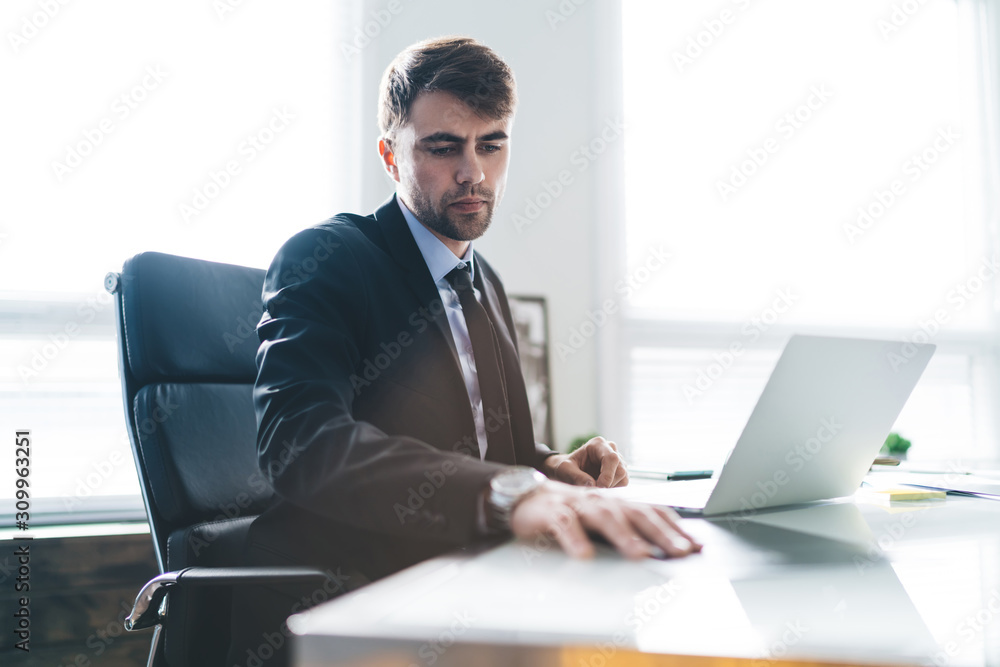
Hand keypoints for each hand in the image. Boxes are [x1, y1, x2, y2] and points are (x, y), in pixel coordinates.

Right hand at [509, 481, 701, 559]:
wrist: (526, 497)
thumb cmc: (571, 514)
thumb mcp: (602, 522)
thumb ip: (629, 532)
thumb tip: (664, 552)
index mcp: (617, 503)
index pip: (652, 511)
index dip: (675, 528)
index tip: (696, 547)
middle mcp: (602, 500)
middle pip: (636, 513)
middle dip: (661, 533)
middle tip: (680, 552)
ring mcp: (577, 504)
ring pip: (604, 516)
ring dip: (624, 536)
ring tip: (640, 555)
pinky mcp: (551, 512)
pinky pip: (564, 524)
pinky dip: (574, 539)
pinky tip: (584, 556)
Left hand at [541, 436, 627, 487]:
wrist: (567, 471)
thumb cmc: (565, 467)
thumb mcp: (565, 470)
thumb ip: (577, 476)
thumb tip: (592, 486)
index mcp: (598, 444)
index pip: (611, 458)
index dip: (607, 475)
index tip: (599, 488)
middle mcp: (611, 450)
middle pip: (620, 469)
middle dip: (609, 484)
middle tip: (594, 492)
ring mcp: (617, 461)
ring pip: (623, 478)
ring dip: (611, 488)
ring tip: (595, 490)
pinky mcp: (619, 473)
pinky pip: (622, 484)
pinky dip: (612, 491)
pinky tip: (600, 490)